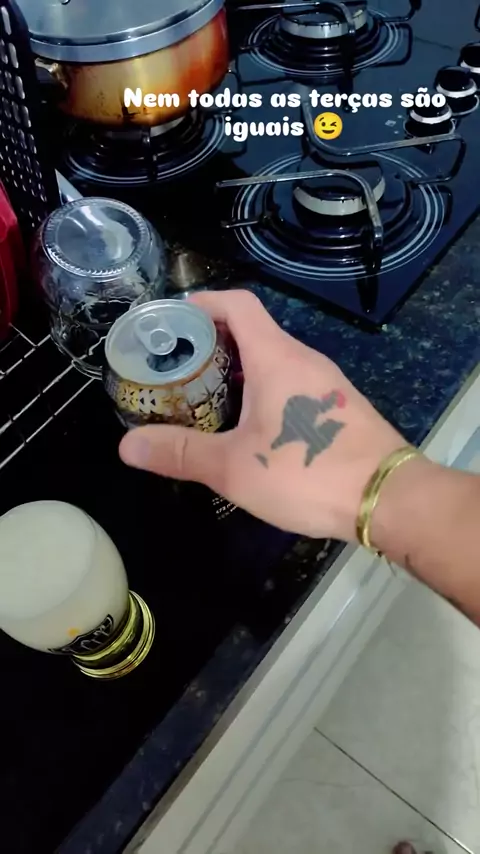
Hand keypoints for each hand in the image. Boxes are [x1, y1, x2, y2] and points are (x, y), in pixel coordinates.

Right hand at [119, 290, 405, 540]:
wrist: (386, 498)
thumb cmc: (307, 473)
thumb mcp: (234, 467)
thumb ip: (181, 453)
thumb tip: (128, 446)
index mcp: (276, 357)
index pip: (237, 305)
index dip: (202, 303)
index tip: (171, 320)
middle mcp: (304, 359)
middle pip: (253, 331)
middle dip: (212, 343)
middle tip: (176, 368)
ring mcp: (325, 383)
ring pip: (273, 360)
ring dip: (237, 370)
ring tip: (203, 396)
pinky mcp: (337, 407)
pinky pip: (292, 383)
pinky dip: (263, 390)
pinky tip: (247, 425)